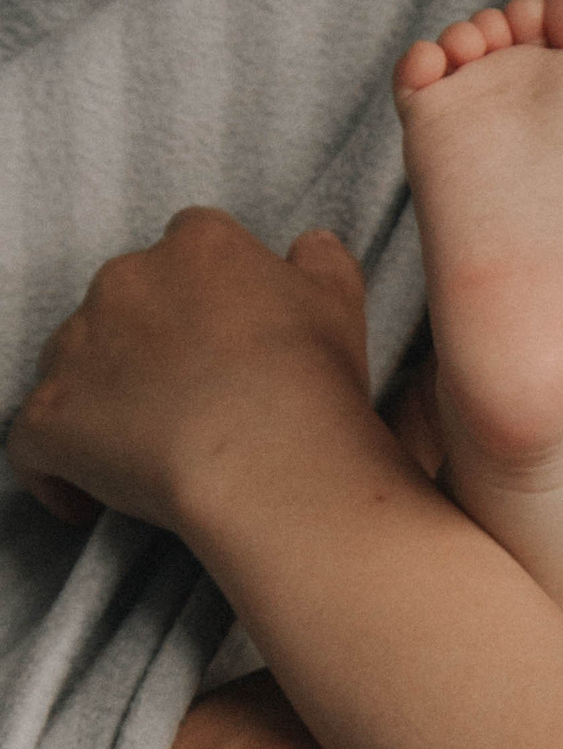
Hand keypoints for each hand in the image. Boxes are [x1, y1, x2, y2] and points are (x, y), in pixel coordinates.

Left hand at [8, 210, 378, 536]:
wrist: (270, 461)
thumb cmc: (313, 384)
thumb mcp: (342, 305)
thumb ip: (321, 263)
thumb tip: (308, 245)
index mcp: (200, 248)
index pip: (194, 249)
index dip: (213, 295)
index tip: (233, 335)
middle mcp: (126, 280)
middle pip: (126, 300)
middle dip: (151, 340)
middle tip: (198, 395)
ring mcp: (76, 347)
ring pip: (74, 362)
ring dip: (103, 395)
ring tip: (147, 448)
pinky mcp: (49, 416)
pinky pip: (33, 442)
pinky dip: (55, 470)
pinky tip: (84, 503)